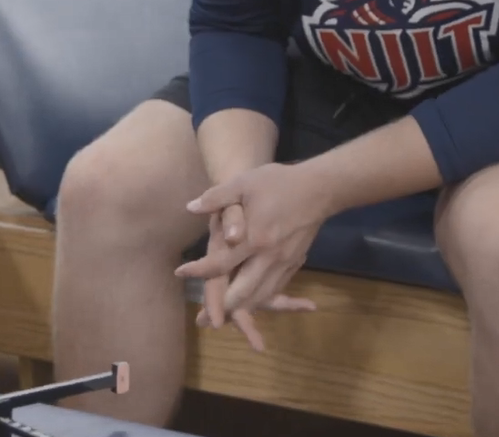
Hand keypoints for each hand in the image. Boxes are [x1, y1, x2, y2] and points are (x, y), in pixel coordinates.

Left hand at [178, 163, 324, 349]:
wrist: (319, 189)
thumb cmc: (278, 183)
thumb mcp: (243, 183)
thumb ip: (216, 197)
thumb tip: (190, 208)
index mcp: (253, 239)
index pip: (219, 263)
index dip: (198, 271)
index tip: (180, 272)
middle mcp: (268, 258)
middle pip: (241, 292)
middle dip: (220, 306)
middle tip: (203, 316)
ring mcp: (284, 263)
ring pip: (261, 296)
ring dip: (241, 308)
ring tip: (223, 316)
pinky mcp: (295, 263)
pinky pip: (276, 289)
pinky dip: (261, 300)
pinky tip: (250, 302)